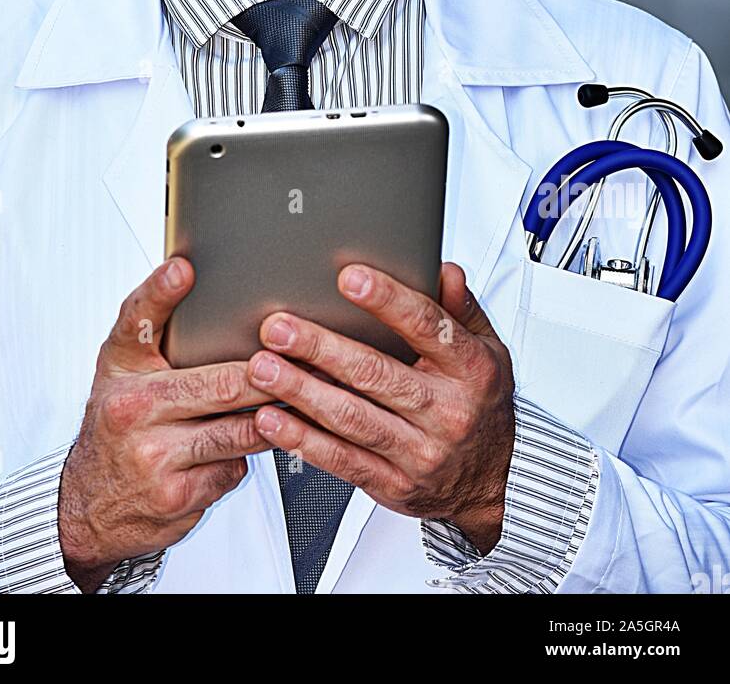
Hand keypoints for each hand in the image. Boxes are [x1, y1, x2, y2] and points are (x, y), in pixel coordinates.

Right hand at [58, 256, 275, 591]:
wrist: (88, 504)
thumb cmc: (118, 423)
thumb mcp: (122, 369)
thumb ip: (152, 325)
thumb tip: (187, 273)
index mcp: (122, 370)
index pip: (137, 321)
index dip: (161, 292)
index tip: (184, 269)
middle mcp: (133, 411)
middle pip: (220, 384)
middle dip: (270, 374)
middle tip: (304, 359)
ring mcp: (156, 457)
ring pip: (239, 431)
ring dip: (274, 417)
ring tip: (302, 398)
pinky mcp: (178, 497)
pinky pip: (234, 469)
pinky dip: (246, 458)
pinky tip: (247, 447)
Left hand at [245, 262, 514, 553]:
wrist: (491, 483)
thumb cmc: (480, 405)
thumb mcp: (488, 350)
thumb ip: (461, 309)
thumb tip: (443, 271)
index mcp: (471, 370)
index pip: (428, 327)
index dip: (388, 301)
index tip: (349, 278)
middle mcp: (447, 411)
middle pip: (377, 374)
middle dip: (321, 348)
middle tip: (280, 328)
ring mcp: (420, 452)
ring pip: (352, 418)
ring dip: (302, 392)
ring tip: (263, 369)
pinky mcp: (395, 484)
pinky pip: (343, 461)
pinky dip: (303, 440)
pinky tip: (273, 419)